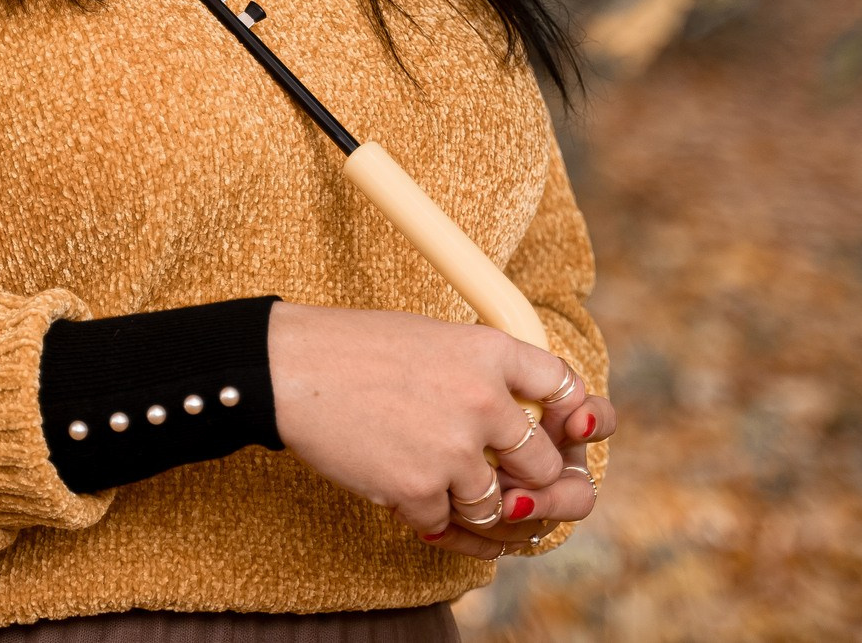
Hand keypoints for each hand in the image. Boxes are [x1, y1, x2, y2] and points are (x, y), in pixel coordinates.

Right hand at [267, 302, 598, 543]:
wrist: (291, 369)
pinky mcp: (419, 489)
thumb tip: (517, 423)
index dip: (570, 416)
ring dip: (470, 500)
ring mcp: (453, 449)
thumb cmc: (354, 349)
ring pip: (496, 504)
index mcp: (490, 351)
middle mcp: (482, 399)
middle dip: (524, 477)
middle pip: (545, 464)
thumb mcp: (434, 338)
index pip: (565, 387)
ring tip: (435, 475)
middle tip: (496, 473)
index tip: (556, 431)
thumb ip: (482, 374)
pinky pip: (443, 523)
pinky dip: (424, 513)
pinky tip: (399, 485)